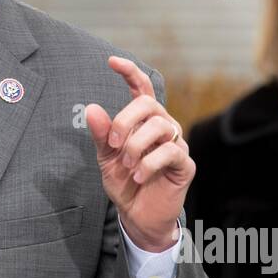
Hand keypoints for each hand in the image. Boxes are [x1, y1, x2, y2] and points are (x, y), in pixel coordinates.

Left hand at [85, 56, 193, 251]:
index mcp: (144, 121)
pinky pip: (170, 152)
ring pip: (160, 126)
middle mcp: (164, 127)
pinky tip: (138, 175)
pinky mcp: (185, 164)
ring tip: (127, 165)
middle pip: (148, 104)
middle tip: (113, 144)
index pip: (142, 89)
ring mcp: (177, 144)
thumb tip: (92, 108)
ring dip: (136, 145)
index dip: (130, 72)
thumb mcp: (107, 158)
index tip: (111, 61)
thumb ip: (102, 135)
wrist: (138, 216)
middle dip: (125, 121)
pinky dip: (149, 163)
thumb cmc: (125, 182)